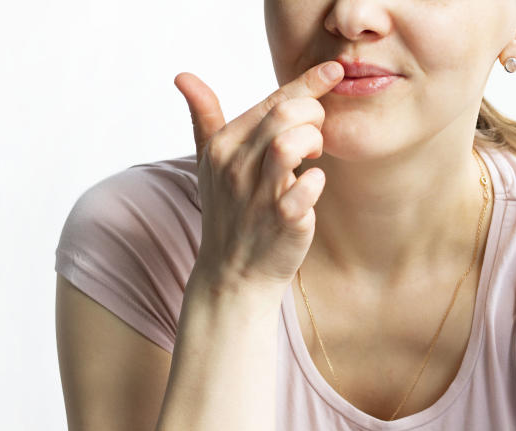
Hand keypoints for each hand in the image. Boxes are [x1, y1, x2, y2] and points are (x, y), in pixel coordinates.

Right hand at [174, 61, 344, 294]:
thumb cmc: (228, 212)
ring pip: (292, 142)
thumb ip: (203, 116)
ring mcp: (259, 194)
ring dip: (314, 141)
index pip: (270, 101)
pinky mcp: (283, 220)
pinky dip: (317, 180)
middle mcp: (236, 167)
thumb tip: (183, 75)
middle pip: (285, 113)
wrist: (233, 274)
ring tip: (313, 156)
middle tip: (316, 134)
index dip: (307, 83)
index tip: (332, 71)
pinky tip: (312, 184)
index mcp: (221, 146)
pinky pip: (308, 187)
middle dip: (314, 113)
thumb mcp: (209, 163)